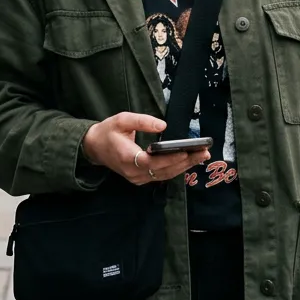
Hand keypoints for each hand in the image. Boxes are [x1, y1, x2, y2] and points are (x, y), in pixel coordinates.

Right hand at [81, 112, 210, 185]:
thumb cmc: (108, 131)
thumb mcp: (122, 119)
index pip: (151, 162)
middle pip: (163, 170)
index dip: (170, 158)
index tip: (186, 151)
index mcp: (127, 157)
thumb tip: (163, 126)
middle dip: (185, 162)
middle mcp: (133, 172)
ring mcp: (137, 178)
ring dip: (184, 166)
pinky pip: (161, 176)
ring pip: (164, 175)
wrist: (94, 147)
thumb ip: (142, 121)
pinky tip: (188, 161)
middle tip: (204, 152)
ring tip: (202, 156)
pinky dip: (176, 169)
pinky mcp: (140, 179)